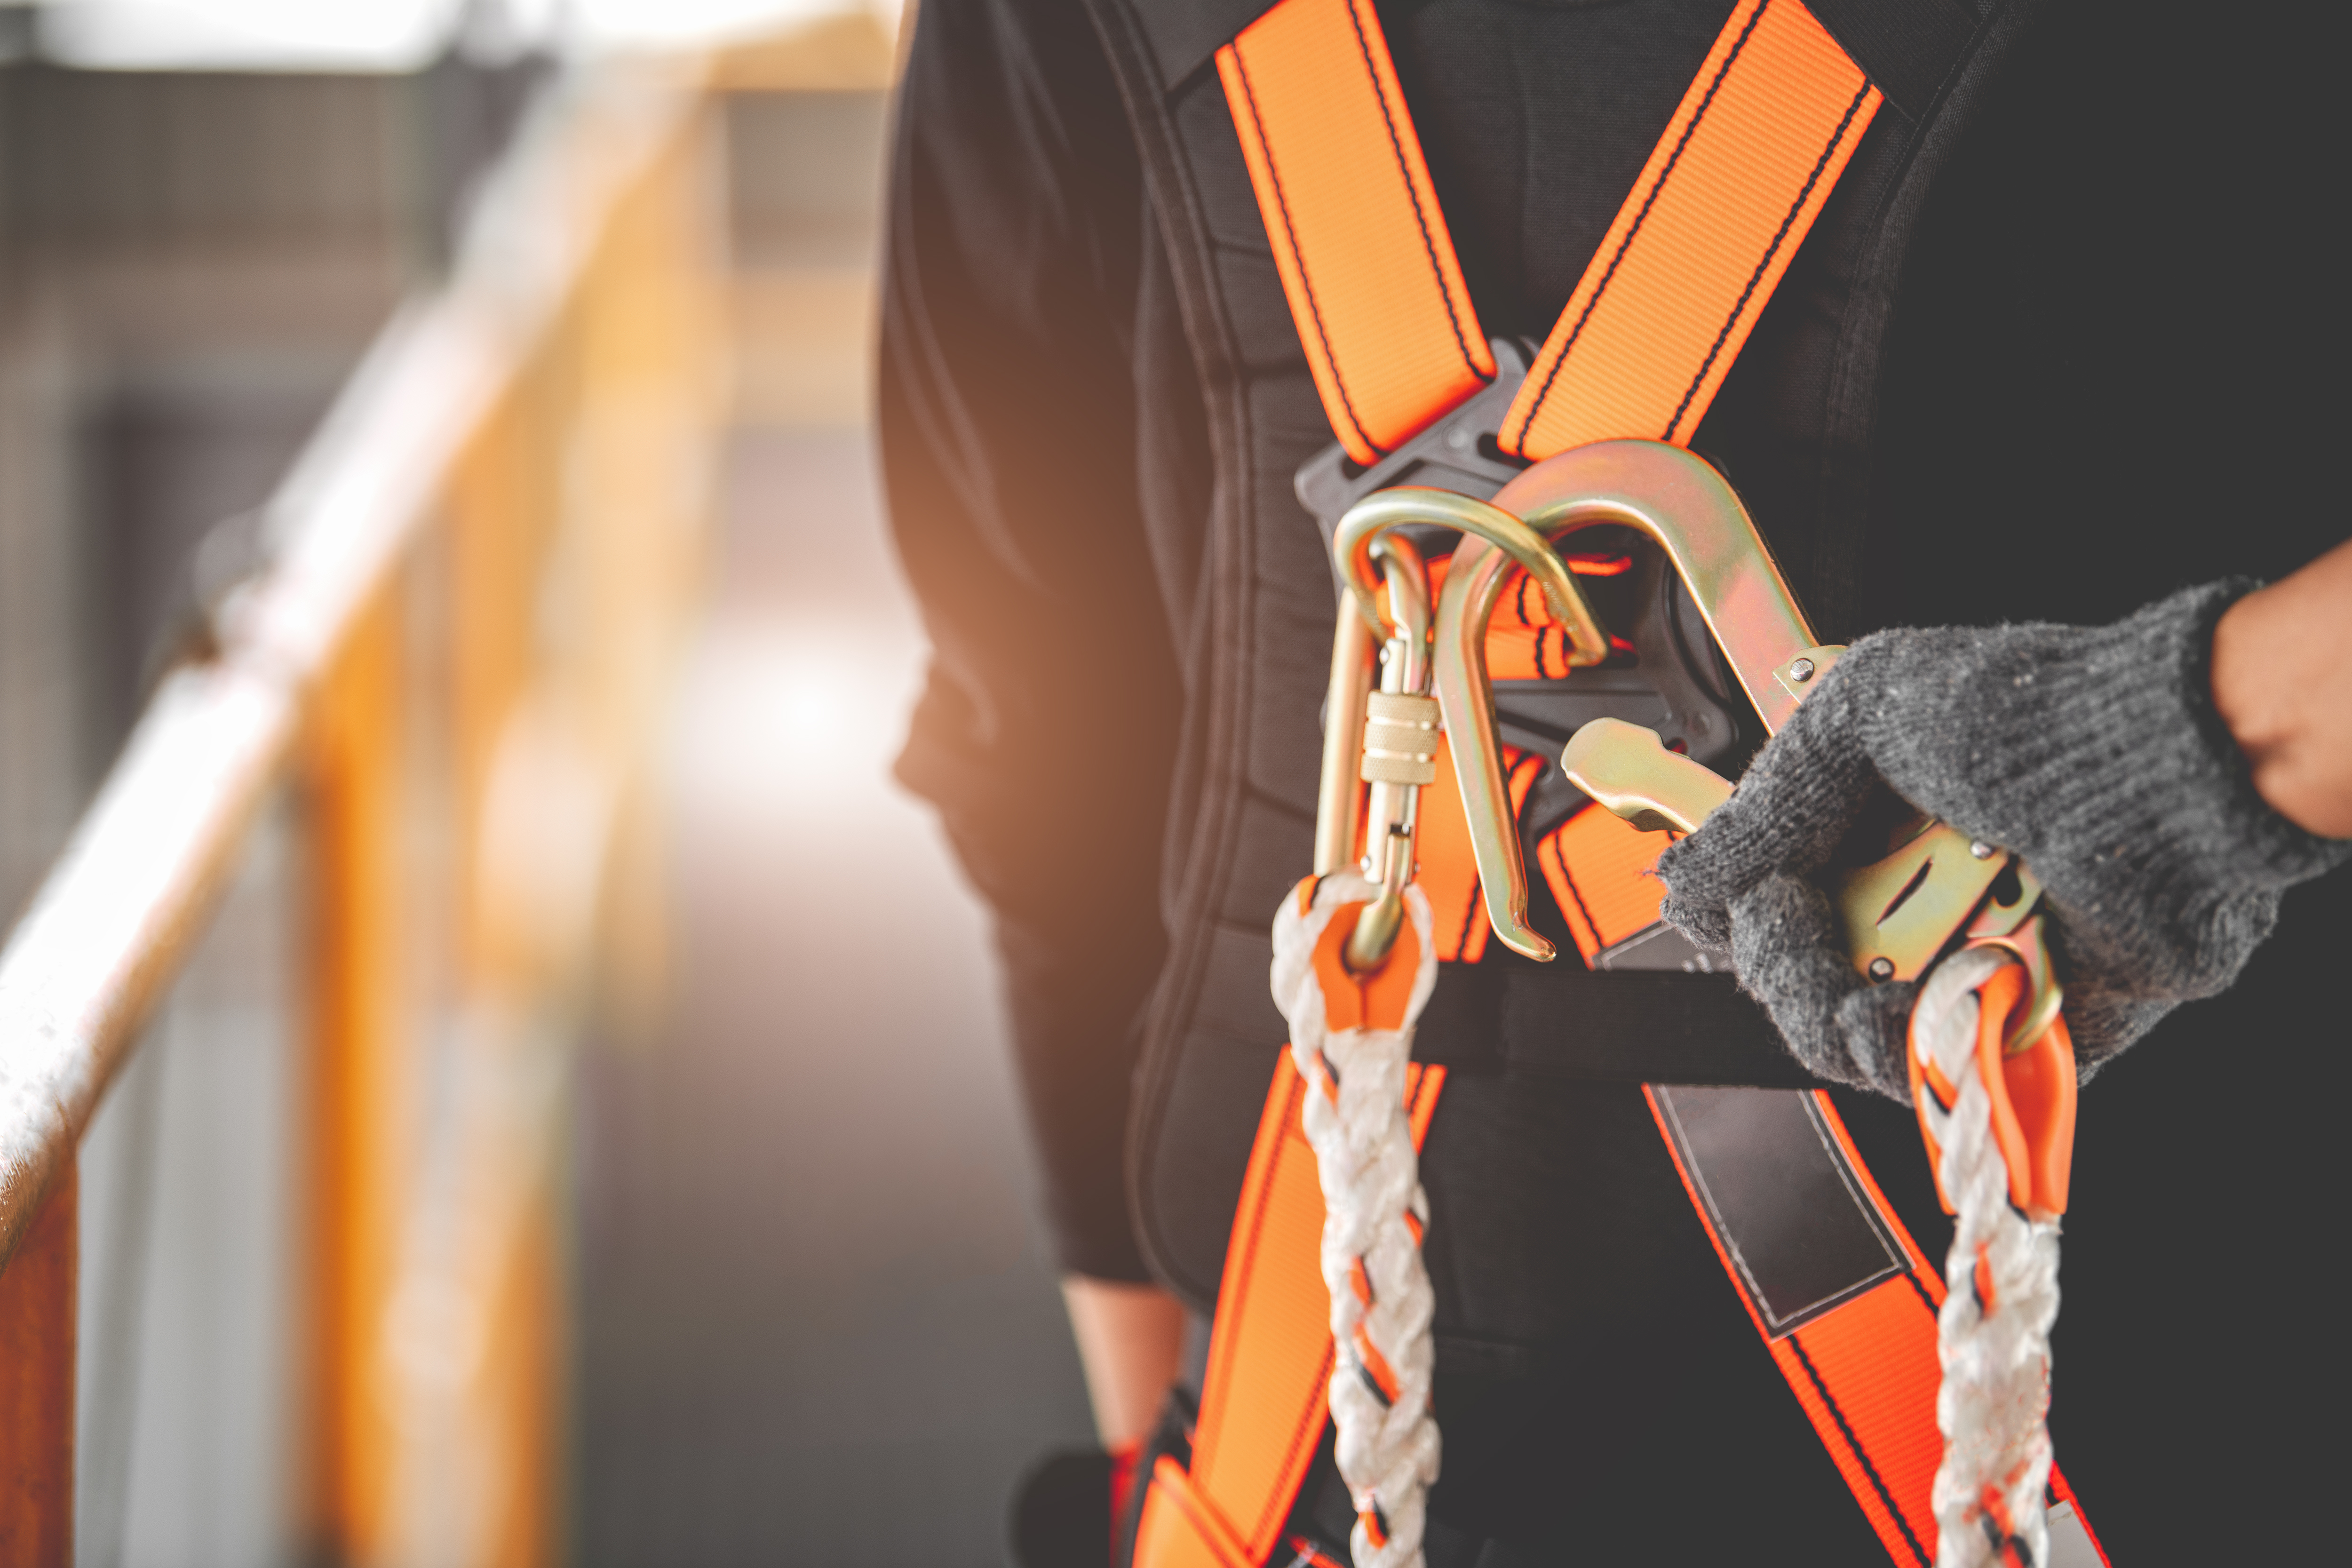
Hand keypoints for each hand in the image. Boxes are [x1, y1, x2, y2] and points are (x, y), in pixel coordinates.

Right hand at [1655, 579, 2350, 1097]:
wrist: (2163, 776)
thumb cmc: (2033, 716)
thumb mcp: (1861, 713)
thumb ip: (1765, 803)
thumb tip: (1683, 884)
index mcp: (1869, 823)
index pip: (1764, 901)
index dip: (1742, 916)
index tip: (1752, 901)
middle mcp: (1914, 894)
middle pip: (1795, 979)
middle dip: (1782, 968)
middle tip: (1796, 925)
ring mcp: (1966, 963)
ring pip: (1853, 1040)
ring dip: (1835, 1022)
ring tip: (1864, 995)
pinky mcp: (2026, 1026)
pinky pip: (1946, 1074)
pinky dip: (1920, 1053)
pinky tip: (1922, 1011)